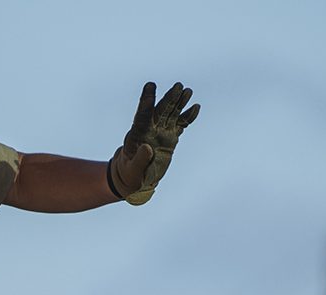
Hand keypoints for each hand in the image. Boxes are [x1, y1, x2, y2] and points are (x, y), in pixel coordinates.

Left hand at [108, 81, 199, 205]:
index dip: (146, 101)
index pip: (142, 115)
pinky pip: (180, 125)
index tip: (150, 86)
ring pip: (171, 114)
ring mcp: (161, 133)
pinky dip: (187, 117)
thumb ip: (140, 159)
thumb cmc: (130, 174)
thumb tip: (147, 147)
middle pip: (160, 111)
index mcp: (137, 135)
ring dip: (179, 103)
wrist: (136, 177)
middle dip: (169, 99)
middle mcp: (150, 130)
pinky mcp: (170, 138)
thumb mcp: (133, 170)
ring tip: (187, 91)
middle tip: (178, 86)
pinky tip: (195, 107)